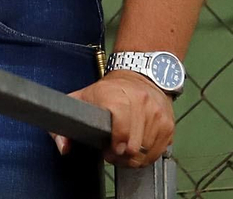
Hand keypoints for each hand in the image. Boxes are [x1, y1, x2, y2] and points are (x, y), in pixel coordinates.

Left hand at [51, 70, 173, 166]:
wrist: (140, 75)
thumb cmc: (109, 90)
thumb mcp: (81, 98)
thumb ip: (65, 124)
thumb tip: (63, 147)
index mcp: (116, 95)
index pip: (121, 126)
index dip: (115, 143)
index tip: (109, 150)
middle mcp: (140, 102)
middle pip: (134, 145)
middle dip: (121, 156)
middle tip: (113, 152)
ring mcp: (156, 113)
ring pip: (146, 151)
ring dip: (134, 157)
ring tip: (124, 149)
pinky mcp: (168, 123)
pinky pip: (158, 151)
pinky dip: (147, 155)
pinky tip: (137, 146)